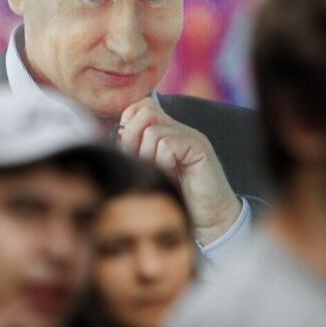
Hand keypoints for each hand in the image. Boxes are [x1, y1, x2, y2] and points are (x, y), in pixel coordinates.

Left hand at [118, 97, 241, 245]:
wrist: (208, 219)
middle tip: (141, 163)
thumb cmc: (176, 198)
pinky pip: (167, 145)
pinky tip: (169, 175)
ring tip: (159, 173)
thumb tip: (117, 135)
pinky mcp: (199, 148)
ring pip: (152, 131)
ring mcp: (191, 136)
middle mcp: (179, 129)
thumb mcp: (148, 171)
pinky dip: (162, 163)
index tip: (129, 151)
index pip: (139, 107)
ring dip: (148, 156)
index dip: (127, 125)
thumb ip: (135, 151)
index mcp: (166, 131)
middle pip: (144, 112)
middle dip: (132, 139)